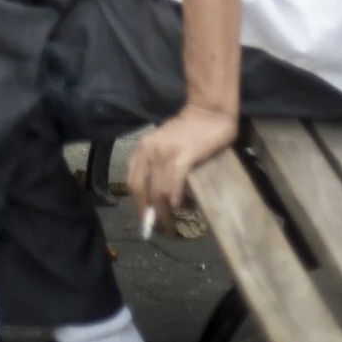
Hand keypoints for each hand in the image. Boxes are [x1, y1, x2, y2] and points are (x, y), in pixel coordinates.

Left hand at [126, 103, 237, 220]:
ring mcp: (166, 153)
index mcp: (143, 148)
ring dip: (165, 214)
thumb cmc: (189, 129)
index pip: (133, 182)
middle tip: (162, 230)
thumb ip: (157, 164)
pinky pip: (174, 183)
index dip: (139, 205)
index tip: (147, 220)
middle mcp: (150, 151)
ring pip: (159, 192)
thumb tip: (158, 196)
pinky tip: (181, 207)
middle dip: (151, 215)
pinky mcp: (184, 155)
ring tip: (174, 227)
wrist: (208, 111)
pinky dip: (176, 199)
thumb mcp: (163, 143)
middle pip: (144, 191)